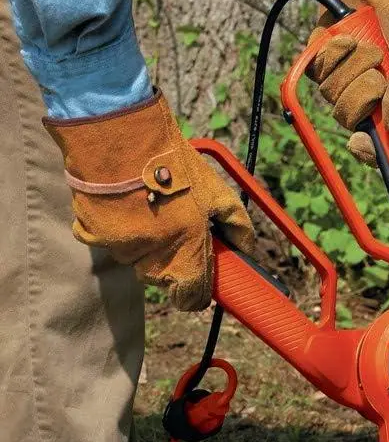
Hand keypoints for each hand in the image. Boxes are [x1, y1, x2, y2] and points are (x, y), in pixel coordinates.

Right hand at [45, 91, 255, 310]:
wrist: (124, 141)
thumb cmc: (178, 170)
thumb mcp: (220, 196)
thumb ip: (238, 227)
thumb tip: (246, 248)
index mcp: (184, 260)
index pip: (190, 300)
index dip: (196, 292)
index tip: (199, 279)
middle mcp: (150, 263)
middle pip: (162, 279)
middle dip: (172, 261)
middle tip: (177, 230)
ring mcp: (119, 250)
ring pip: (135, 259)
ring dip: (144, 244)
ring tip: (151, 208)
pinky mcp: (90, 233)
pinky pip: (107, 240)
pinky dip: (117, 228)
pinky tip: (125, 204)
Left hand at [307, 0, 388, 165]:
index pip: (380, 147)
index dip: (372, 154)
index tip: (368, 150)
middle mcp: (365, 100)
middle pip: (352, 120)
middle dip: (364, 91)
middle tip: (378, 69)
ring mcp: (341, 83)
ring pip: (334, 96)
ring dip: (351, 66)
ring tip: (365, 46)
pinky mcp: (318, 64)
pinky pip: (319, 72)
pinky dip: (333, 52)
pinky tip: (345, 38)